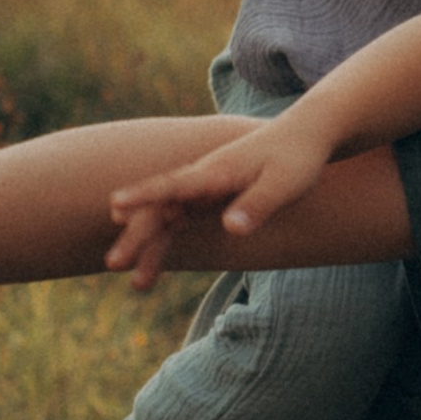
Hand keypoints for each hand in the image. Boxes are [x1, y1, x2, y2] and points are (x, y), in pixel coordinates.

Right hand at [104, 112, 329, 290]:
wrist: (306, 134)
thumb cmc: (298, 157)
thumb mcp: (284, 184)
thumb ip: (256, 205)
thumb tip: (231, 229)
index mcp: (216, 172)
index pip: (174, 184)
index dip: (144, 195)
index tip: (115, 204)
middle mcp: (202, 178)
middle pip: (161, 207)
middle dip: (137, 235)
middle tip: (114, 263)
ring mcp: (203, 189)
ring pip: (165, 219)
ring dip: (148, 247)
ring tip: (136, 284)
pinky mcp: (209, 198)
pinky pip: (178, 224)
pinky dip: (163, 245)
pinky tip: (149, 269)